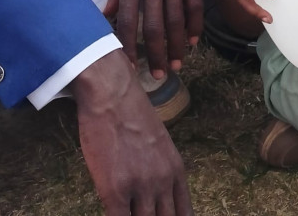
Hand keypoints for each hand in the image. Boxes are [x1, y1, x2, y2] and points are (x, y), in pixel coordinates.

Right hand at [72, 51, 192, 215]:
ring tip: (131, 213)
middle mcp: (163, 182)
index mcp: (176, 171)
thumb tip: (156, 197)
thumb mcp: (158, 143)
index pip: (185, 214)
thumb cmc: (132, 113)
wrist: (113, 93)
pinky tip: (115, 212)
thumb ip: (161, 171)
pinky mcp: (115, 190)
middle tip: (145, 214)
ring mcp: (140, 187)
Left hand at [104, 0, 204, 77]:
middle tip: (158, 75)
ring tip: (177, 64)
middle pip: (156, 26)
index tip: (128, 66)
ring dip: (178, 46)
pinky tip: (194, 40)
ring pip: (178, 20)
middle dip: (156, 54)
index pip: (128, 21)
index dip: (128, 47)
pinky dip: (195, 24)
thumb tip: (108, 13)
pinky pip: (195, 3)